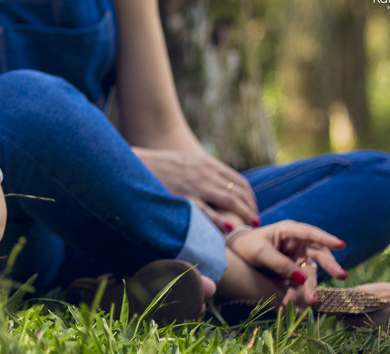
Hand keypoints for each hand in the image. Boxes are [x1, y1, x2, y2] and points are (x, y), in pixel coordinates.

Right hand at [135, 147, 258, 229]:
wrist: (135, 164)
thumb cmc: (160, 166)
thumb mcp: (185, 162)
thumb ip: (202, 171)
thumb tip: (218, 185)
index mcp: (206, 163)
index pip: (239, 181)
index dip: (250, 197)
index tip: (252, 207)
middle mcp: (204, 173)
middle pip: (239, 192)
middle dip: (251, 208)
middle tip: (255, 221)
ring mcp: (195, 186)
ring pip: (230, 201)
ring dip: (244, 214)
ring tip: (249, 226)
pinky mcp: (184, 198)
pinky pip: (208, 212)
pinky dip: (222, 221)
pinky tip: (230, 228)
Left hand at [226, 220, 347, 306]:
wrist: (238, 253)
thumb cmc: (248, 245)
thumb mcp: (260, 252)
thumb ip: (279, 263)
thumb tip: (301, 278)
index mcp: (289, 231)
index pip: (309, 233)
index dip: (326, 238)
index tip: (341, 244)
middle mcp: (298, 244)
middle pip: (318, 254)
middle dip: (329, 265)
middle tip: (342, 275)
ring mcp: (298, 258)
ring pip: (310, 272)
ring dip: (310, 287)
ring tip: (311, 302)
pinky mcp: (295, 272)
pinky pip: (299, 284)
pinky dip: (294, 294)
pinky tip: (287, 303)